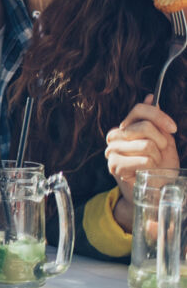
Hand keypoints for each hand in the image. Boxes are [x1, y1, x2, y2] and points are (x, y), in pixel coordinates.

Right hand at [105, 95, 178, 229]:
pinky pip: (144, 160)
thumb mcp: (163, 140)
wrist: (153, 191)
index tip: (173, 128)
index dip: (159, 116)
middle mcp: (115, 135)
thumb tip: (151, 96)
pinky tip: (145, 171)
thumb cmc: (159, 166)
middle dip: (161, 141)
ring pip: (146, 144)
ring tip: (152, 164)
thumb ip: (156, 120)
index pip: (139, 109)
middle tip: (160, 152)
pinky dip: (151, 167)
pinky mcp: (115, 165)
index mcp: (126, 126)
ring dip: (157, 156)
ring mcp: (113, 150)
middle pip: (145, 126)